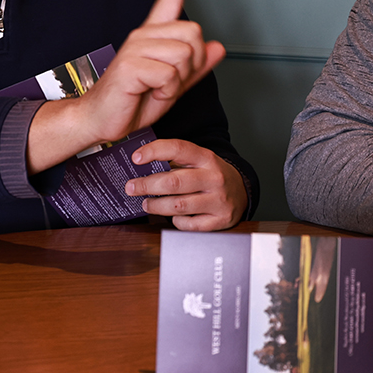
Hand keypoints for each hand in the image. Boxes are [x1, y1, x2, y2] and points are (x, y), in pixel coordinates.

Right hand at [27, 0, 225, 170]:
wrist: (102, 121)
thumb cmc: (134, 101)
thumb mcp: (173, 85)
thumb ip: (196, 68)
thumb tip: (218, 47)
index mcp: (153, 35)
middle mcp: (144, 34)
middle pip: (193, 32)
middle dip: (192, 63)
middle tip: (170, 81)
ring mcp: (135, 47)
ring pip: (184, 54)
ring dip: (178, 80)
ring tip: (157, 88)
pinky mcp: (130, 64)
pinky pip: (169, 74)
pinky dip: (166, 90)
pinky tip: (149, 92)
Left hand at [123, 139, 246, 230]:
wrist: (241, 192)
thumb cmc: (210, 176)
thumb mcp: (198, 162)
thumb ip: (174, 161)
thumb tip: (139, 165)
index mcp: (207, 158)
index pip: (178, 148)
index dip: (154, 151)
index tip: (135, 158)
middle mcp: (214, 177)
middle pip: (174, 181)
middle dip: (147, 185)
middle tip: (131, 187)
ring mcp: (218, 200)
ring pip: (178, 206)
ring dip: (156, 206)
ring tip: (146, 204)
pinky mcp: (220, 220)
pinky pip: (189, 224)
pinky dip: (176, 221)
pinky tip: (173, 216)